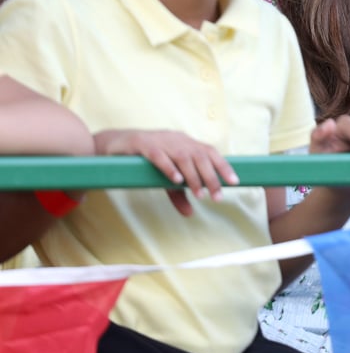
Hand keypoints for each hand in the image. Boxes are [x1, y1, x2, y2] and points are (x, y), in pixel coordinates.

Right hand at [93, 129, 238, 215]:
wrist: (112, 144)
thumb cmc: (143, 159)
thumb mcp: (163, 177)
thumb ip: (177, 193)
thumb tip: (190, 213)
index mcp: (185, 143)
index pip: (210, 152)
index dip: (223, 166)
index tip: (235, 182)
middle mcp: (176, 139)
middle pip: (200, 156)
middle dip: (211, 177)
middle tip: (217, 197)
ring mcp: (160, 140)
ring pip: (183, 157)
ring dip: (193, 176)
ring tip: (199, 193)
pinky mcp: (142, 144)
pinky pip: (158, 155)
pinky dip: (169, 168)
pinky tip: (176, 180)